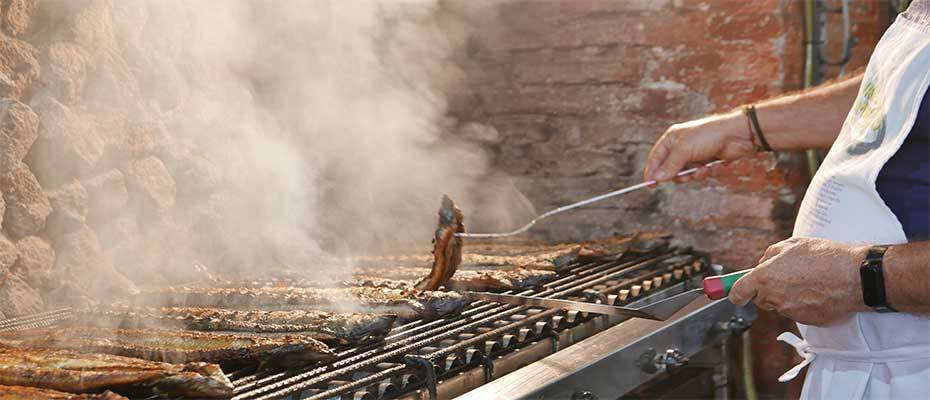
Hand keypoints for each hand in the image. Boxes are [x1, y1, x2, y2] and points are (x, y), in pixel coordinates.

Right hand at [643, 110, 753, 182]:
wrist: (735, 135)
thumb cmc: (707, 136)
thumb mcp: (684, 150)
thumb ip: (669, 166)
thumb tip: (657, 178)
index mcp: (671, 139)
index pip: (656, 158)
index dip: (652, 171)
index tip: (650, 185)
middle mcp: (681, 147)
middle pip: (670, 169)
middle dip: (679, 175)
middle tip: (684, 177)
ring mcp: (694, 155)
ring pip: (686, 174)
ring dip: (695, 174)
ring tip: (703, 168)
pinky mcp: (706, 162)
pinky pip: (700, 174)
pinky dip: (707, 172)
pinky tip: (714, 165)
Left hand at [728, 237, 869, 325]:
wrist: (856, 276)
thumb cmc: (825, 257)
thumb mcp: (792, 245)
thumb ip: (770, 255)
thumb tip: (761, 264)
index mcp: (765, 277)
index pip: (738, 292)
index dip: (734, 292)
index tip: (733, 293)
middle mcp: (774, 297)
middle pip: (760, 299)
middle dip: (767, 289)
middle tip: (785, 276)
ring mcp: (791, 311)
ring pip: (780, 305)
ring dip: (786, 296)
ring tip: (808, 281)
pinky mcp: (807, 321)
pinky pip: (798, 312)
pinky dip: (804, 304)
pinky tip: (818, 291)